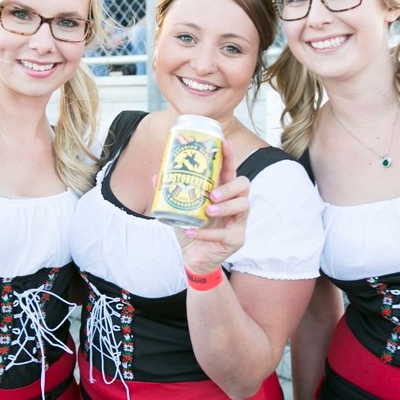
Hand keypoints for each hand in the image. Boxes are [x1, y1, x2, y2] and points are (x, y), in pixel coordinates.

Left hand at [176, 138, 249, 273]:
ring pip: (242, 206)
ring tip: (206, 211)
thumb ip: (170, 192)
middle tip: (211, 194)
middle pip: (244, 185)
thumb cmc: (191, 228)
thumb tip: (155, 176)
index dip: (229, 155)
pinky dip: (207, 233)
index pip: (230, 170)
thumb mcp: (179, 208)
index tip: (225, 142)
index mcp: (223, 191)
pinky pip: (226, 233)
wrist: (193, 257)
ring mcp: (238, 221)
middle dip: (229, 188)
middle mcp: (235, 203)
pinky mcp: (236, 239)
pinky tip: (193, 232)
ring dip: (224, 207)